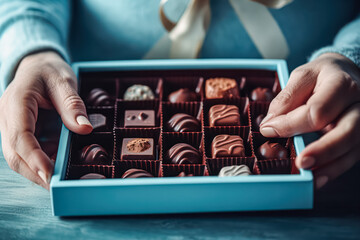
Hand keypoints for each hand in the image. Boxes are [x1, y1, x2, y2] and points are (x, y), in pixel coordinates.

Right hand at [0, 51, 92, 189]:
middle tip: (57, 186)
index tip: (49, 175)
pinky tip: (58, 163)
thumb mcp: (64, 81)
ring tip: (60, 177)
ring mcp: (10, 126)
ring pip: (17, 156)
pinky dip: (40, 161)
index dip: (34, 158)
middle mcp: (7, 118)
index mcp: (16, 102)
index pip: (20, 136)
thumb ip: (72, 105)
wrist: (36, 66)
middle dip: (34, 172)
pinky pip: (25, 152)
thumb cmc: (48, 71)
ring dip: (37, 170)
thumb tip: (85, 129)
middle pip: (14, 153)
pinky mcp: (18, 132)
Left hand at [260, 53, 359, 188]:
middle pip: (347, 131)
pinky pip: (353, 155)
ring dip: (331, 166)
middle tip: (302, 162)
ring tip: (310, 178)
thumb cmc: (322, 76)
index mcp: (342, 84)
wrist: (347, 73)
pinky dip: (335, 168)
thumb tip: (270, 125)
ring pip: (353, 147)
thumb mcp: (302, 77)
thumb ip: (286, 99)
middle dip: (324, 151)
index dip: (291, 124)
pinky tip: (319, 178)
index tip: (269, 129)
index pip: (318, 110)